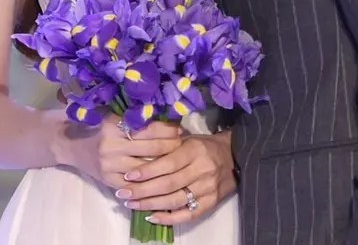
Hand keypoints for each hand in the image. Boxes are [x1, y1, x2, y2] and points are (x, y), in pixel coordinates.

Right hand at [60, 114, 182, 191]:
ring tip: (176, 160)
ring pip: (147, 168)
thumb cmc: (98, 127)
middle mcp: (111, 146)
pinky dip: (150, 182)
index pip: (149, 128)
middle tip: (182, 144)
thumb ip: (136, 118)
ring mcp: (109, 166)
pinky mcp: (108, 181)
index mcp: (114, 125)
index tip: (179, 129)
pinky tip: (162, 178)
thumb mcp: (114, 116)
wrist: (71, 145)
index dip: (168, 129)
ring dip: (164, 165)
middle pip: (152, 149)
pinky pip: (136, 185)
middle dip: (171, 146)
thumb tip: (170, 116)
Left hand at [117, 132, 236, 225]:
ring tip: (132, 204)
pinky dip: (168, 219)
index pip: (168, 164)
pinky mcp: (210, 203)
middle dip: (142, 191)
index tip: (128, 176)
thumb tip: (136, 143)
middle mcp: (202, 170)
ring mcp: (207, 189)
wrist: (234, 157)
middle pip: (168, 184)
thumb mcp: (186, 138)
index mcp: (195, 151)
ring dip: (150, 205)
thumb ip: (165, 142)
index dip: (147, 171)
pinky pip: (187, 215)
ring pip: (175, 201)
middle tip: (123, 194)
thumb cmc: (204, 146)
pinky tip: (152, 217)